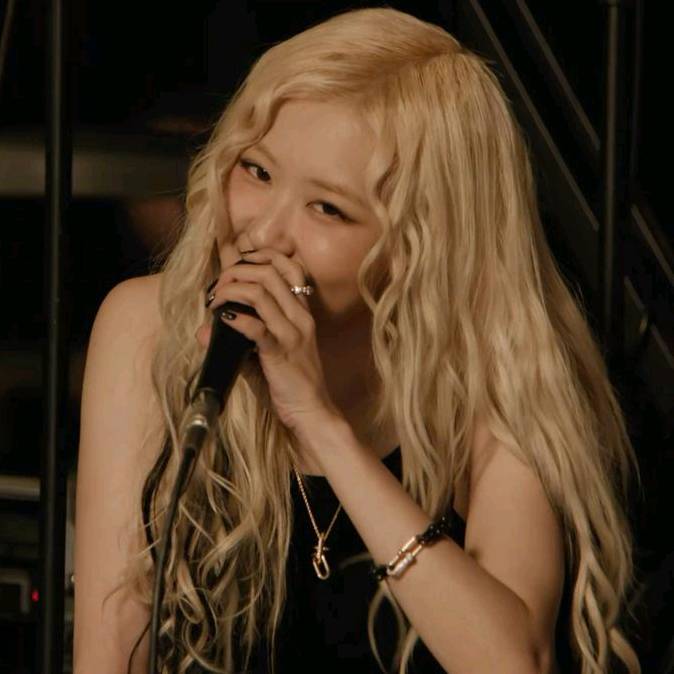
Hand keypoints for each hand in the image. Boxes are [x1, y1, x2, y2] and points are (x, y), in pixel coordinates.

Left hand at [195, 248, 340, 435]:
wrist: (312, 411)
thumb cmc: (291, 382)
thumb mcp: (270, 353)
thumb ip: (240, 338)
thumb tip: (203, 330)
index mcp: (301, 312)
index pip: (289, 266)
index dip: (261, 256)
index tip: (237, 265)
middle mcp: (300, 317)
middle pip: (268, 273)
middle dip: (235, 272)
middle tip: (218, 287)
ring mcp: (292, 334)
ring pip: (260, 293)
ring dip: (230, 291)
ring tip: (214, 302)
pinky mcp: (281, 353)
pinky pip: (256, 327)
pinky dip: (235, 320)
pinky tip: (223, 320)